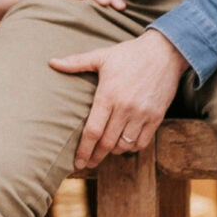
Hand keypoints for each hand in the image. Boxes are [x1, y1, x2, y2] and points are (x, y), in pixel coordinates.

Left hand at [49, 30, 187, 170]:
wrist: (165, 52)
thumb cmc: (131, 54)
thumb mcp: (102, 56)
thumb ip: (76, 62)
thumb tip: (51, 62)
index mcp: (108, 95)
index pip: (92, 131)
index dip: (83, 150)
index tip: (77, 162)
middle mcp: (125, 108)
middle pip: (106, 143)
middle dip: (95, 157)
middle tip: (87, 164)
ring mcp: (142, 114)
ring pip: (124, 145)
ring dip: (113, 152)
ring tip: (106, 151)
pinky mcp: (156, 116)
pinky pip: (142, 142)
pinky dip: (131, 147)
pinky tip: (125, 144)